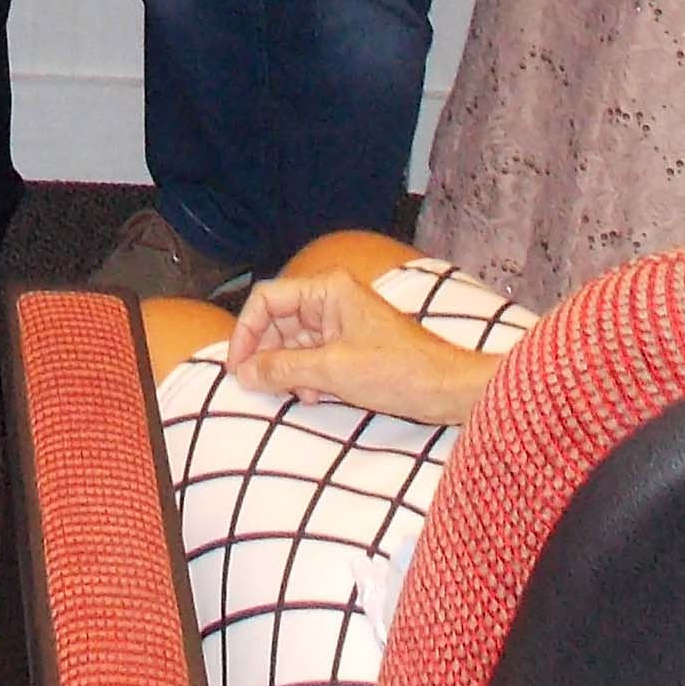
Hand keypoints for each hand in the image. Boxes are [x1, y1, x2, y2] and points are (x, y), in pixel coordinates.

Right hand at [222, 274, 495, 429]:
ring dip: (288, 369)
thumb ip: (283, 369)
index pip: (267, 299)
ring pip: (294, 341)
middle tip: (259, 387)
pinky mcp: (351, 345)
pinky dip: (307, 376)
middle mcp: (331, 298)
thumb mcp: (332, 371)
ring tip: (298, 395)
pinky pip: (313, 356)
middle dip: (268, 354)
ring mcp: (342, 322)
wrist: (446, 388)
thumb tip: (243, 373)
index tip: (238, 368)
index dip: (246, 332)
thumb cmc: (397, 371)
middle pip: (278, 320)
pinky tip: (315, 396)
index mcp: (327, 289)